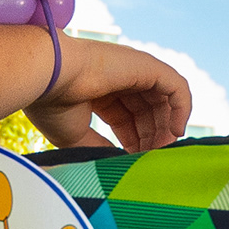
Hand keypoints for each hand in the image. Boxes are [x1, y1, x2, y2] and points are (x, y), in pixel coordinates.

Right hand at [31, 36, 189, 153]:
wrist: (46, 78)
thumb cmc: (52, 104)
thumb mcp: (76, 135)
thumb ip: (99, 148)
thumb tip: (117, 163)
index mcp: (100, 90)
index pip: (129, 117)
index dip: (136, 140)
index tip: (135, 161)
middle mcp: (119, 77)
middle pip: (149, 111)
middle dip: (153, 137)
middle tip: (152, 160)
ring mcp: (134, 69)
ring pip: (164, 101)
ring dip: (167, 128)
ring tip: (162, 151)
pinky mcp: (147, 66)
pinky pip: (177, 87)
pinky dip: (182, 110)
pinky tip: (175, 132)